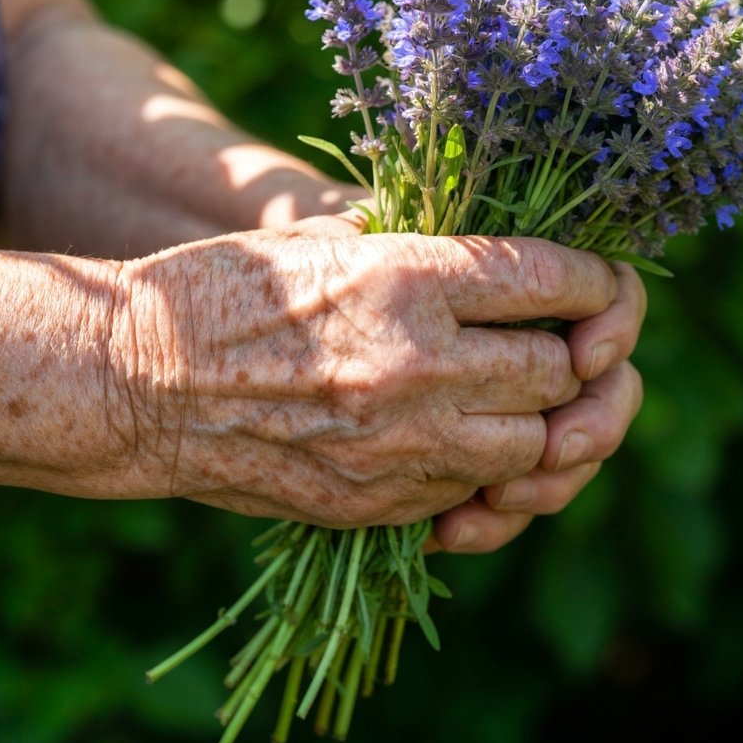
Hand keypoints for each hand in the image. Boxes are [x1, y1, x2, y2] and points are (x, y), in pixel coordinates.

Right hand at [106, 232, 619, 526]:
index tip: (606, 286)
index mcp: (406, 276)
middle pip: (558, 369)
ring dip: (550, 422)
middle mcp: (415, 362)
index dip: (601, 281)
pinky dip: (493, 471)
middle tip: (573, 344)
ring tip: (539, 402)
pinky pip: (475, 495)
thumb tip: (518, 272)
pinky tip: (476, 447)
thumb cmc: (227, 291)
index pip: (553, 278)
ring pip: (536, 446)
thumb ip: (429, 255)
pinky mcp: (377, 502)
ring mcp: (398, 444)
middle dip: (579, 354)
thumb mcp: (330, 239)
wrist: (137, 383)